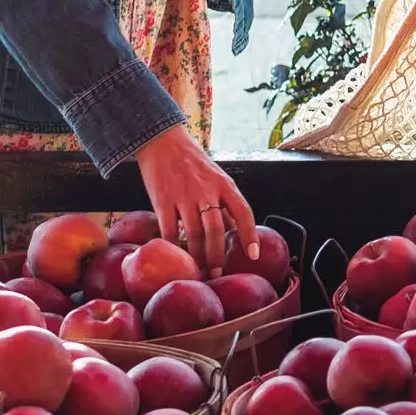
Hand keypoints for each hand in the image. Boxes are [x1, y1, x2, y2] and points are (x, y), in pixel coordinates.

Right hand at [135, 123, 257, 274]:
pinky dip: (172, 246)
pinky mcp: (162, 199)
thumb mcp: (215, 177)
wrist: (162, 141)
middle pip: (216, 229)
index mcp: (224, 184)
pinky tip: (174, 257)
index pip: (243, 211)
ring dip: (196, 256)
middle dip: (217, 255)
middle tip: (216, 273)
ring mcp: (183, 195)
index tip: (253, 255)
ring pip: (193, 234)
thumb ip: (223, 203)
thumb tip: (233, 232)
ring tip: (197, 270)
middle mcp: (206, 190)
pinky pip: (168, 229)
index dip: (250, 235)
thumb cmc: (192, 162)